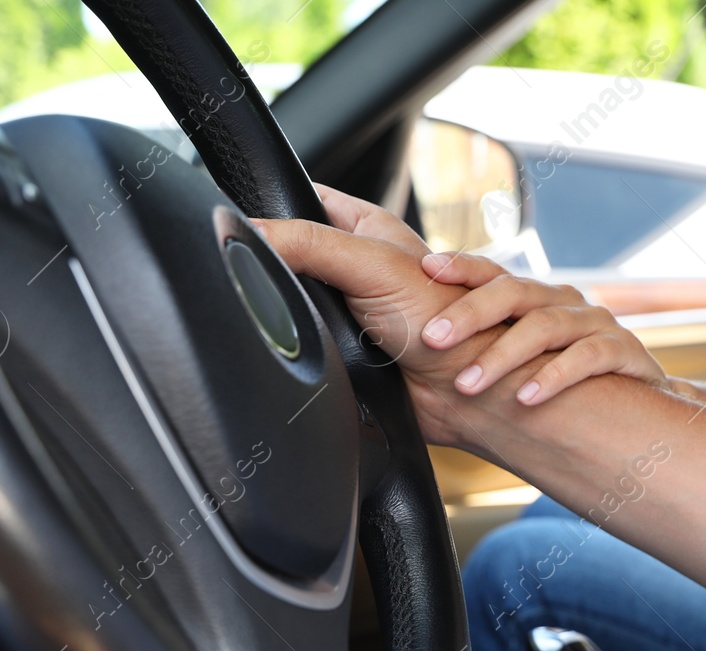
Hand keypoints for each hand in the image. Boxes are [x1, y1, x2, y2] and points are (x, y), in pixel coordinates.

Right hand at [252, 188, 509, 446]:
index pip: (304, 198)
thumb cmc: (447, 321)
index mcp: (367, 229)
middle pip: (293, 253)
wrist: (466, 395)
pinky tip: (304, 349)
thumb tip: (247, 233)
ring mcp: (351, 309)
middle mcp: (358, 265)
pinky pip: (309, 343)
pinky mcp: (348, 350)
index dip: (273, 204)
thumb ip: (309, 244)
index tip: (239, 218)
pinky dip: (303, 348)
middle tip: (259, 274)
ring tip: (291, 316)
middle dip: (274, 265)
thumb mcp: (371, 266)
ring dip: (289, 313)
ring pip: (297, 302)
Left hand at [419, 251, 665, 403]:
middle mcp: (560, 303)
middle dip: (469, 313)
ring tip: (468, 384)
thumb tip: (400, 373)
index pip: (490, 274)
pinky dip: (554, 375)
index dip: (460, 266)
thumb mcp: (508, 372)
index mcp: (530, 302)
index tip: (426, 269)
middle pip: (513, 292)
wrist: (631, 424)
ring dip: (502, 355)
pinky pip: (589, 356)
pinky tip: (527, 397)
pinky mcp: (624, 352)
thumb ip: (461, 366)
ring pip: (545, 325)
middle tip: (431, 340)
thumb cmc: (556, 397)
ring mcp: (594, 325)